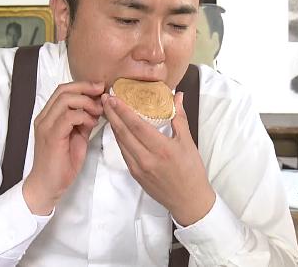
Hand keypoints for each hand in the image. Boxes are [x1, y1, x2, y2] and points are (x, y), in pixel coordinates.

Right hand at [22, 81, 103, 214]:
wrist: (48, 186)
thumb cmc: (61, 164)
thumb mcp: (76, 137)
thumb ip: (83, 121)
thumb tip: (96, 108)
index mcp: (48, 116)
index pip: (63, 90)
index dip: (82, 86)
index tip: (99, 88)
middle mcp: (44, 118)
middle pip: (64, 90)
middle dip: (86, 88)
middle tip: (102, 93)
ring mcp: (46, 126)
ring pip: (65, 100)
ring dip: (87, 102)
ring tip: (98, 112)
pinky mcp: (52, 136)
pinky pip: (68, 116)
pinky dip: (84, 116)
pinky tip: (92, 123)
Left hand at [102, 91, 215, 225]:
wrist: (189, 201)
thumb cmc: (192, 171)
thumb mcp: (188, 142)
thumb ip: (179, 117)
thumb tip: (178, 96)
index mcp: (161, 148)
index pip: (136, 125)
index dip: (123, 110)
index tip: (114, 97)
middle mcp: (146, 158)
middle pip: (123, 132)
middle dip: (112, 114)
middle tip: (105, 99)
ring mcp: (138, 168)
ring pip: (121, 143)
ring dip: (113, 125)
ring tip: (108, 110)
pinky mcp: (135, 175)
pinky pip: (124, 153)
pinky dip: (119, 139)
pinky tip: (117, 129)